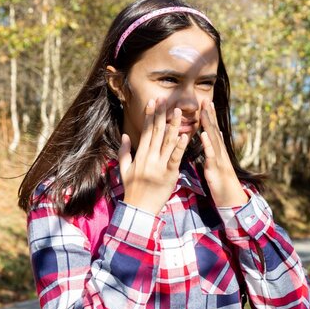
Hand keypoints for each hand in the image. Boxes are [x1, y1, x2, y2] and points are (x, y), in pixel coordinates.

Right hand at [119, 98, 188, 214]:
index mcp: (140, 155)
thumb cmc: (132, 190)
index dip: (150, 115)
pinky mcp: (169, 174)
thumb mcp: (124, 170)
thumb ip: (124, 152)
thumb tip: (124, 136)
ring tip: (179, 111)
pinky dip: (180, 146)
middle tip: (166, 99)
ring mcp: (158, 165)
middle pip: (156, 132)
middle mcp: (149, 157)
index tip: (153, 102)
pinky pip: (175, 157)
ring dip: (174, 125)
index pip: (146, 131)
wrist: (139, 210)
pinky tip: (185, 135)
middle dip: (161, 114)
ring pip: (167, 142)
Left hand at [200, 100, 247, 207]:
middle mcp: (220, 152)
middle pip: (214, 130)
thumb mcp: (217, 163)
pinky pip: (211, 155)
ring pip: (213, 139)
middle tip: (206, 99)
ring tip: (204, 112)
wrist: (230, 198)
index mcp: (218, 151)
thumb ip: (214, 149)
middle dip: (210, 115)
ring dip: (209, 125)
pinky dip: (207, 144)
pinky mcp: (216, 168)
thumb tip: (216, 134)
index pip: (213, 130)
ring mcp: (219, 159)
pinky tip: (203, 135)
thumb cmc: (221, 182)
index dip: (209, 116)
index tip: (206, 102)